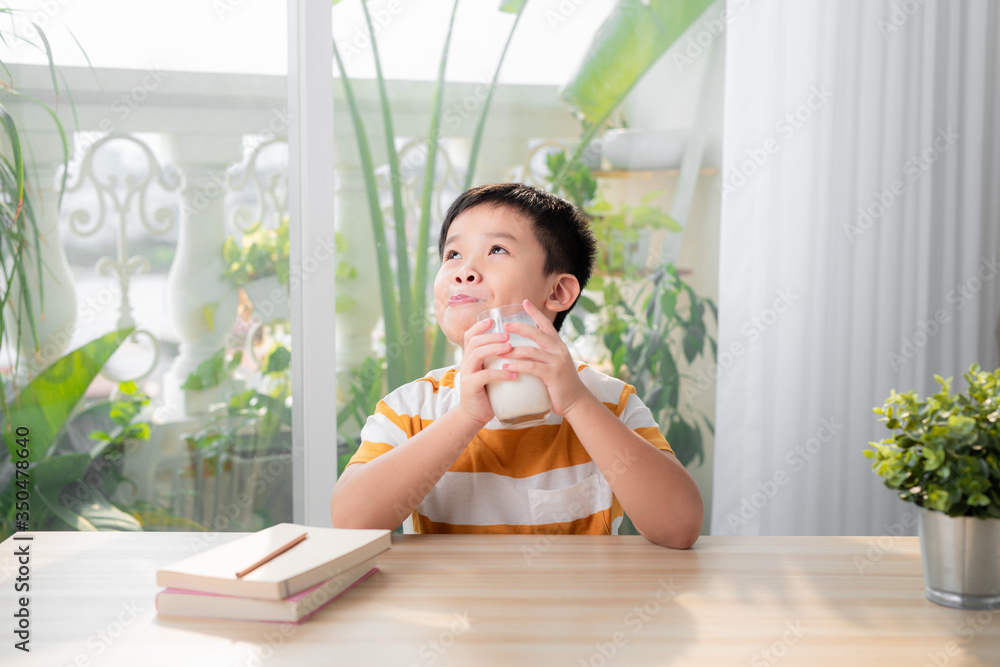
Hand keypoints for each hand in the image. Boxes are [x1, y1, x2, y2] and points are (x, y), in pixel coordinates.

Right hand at [456, 316, 517, 425]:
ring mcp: (467, 373)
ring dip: (494, 348)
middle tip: (508, 335)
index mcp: (470, 356)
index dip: (479, 326)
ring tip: (510, 348)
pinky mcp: (470, 386)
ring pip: (477, 354)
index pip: (470, 335)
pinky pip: (484, 376)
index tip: (492, 320)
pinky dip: (500, 374)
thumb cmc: (487, 390)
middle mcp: (466, 362)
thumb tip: (519, 345)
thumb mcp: (490, 371)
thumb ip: (497, 359)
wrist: (475, 413)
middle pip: (474, 341)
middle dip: (491, 336)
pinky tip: (513, 375)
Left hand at [498, 299, 594, 416]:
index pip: (546, 325)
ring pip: (531, 351)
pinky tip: (505, 367)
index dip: (535, 313)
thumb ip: (543, 356)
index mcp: (558, 346)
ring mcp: (557, 362)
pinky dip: (517, 366)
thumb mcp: (554, 365)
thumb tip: (524, 351)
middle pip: (537, 333)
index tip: (525, 302)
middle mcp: (559, 350)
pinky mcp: (553, 375)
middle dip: (520, 327)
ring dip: (513, 350)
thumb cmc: (560, 384)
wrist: (576, 401)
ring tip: (498, 350)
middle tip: (504, 326)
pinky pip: (532, 367)